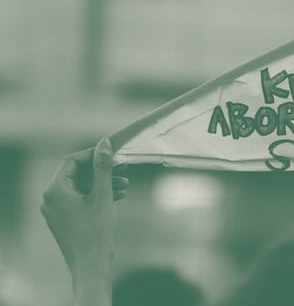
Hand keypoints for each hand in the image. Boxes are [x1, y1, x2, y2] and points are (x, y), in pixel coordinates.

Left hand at [41, 138, 127, 305]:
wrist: (91, 266)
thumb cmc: (96, 233)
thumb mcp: (103, 195)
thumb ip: (102, 168)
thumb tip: (104, 144)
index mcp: (55, 190)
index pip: (72, 161)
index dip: (93, 154)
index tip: (112, 152)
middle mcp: (51, 199)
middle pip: (77, 173)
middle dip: (101, 170)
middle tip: (122, 167)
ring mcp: (57, 210)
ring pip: (81, 186)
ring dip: (103, 182)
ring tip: (125, 183)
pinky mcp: (65, 219)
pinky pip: (81, 199)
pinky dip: (98, 195)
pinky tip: (118, 195)